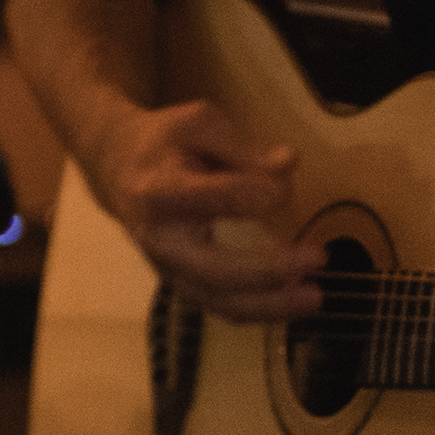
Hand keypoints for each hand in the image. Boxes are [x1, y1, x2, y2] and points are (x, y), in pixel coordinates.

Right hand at [87, 99, 320, 324]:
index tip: (282, 187)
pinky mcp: (181, 283)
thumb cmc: (164, 143)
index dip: (253, 194)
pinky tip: (294, 303)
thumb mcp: (199, 124)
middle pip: (214, 269)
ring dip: (270, 304)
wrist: (116, 168)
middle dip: (268, 270)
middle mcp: (160, 239)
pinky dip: (259, 311)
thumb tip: (288, 165)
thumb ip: (243, 147)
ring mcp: (168, 268)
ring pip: (219, 300)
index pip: (213, 198)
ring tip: (315, 296)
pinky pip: (221, 307)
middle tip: (317, 257)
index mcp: (160, 190)